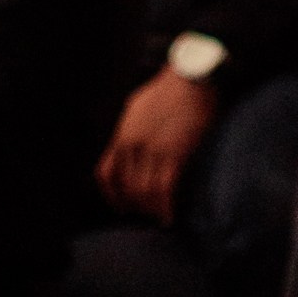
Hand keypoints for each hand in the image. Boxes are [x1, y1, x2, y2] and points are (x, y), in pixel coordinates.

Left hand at [96, 66, 216, 222]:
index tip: (122, 208)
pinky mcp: (175, 154)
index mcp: (122, 135)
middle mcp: (133, 145)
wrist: (190, 77)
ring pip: (145, 193)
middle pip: (127, 187)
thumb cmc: (167, 91)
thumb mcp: (137, 109)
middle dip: (137, 206)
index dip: (112, 196)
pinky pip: (165, 190)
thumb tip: (130, 147)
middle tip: (149, 216)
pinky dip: (166, 208)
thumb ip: (131, 130)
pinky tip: (171, 216)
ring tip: (161, 219)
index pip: (107, 174)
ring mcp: (153, 150)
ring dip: (152, 211)